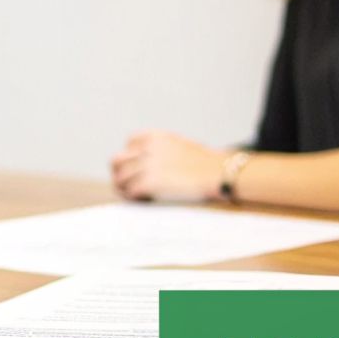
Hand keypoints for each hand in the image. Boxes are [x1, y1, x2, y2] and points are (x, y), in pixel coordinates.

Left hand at [111, 130, 225, 201]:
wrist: (220, 172)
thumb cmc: (207, 164)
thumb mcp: (183, 145)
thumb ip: (164, 150)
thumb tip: (153, 164)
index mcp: (156, 137)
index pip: (129, 143)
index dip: (130, 157)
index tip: (135, 167)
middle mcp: (148, 149)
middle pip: (118, 160)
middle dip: (119, 172)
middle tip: (125, 184)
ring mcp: (148, 165)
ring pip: (121, 178)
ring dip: (124, 188)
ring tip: (133, 196)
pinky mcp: (150, 182)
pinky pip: (131, 191)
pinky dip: (133, 197)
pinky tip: (142, 200)